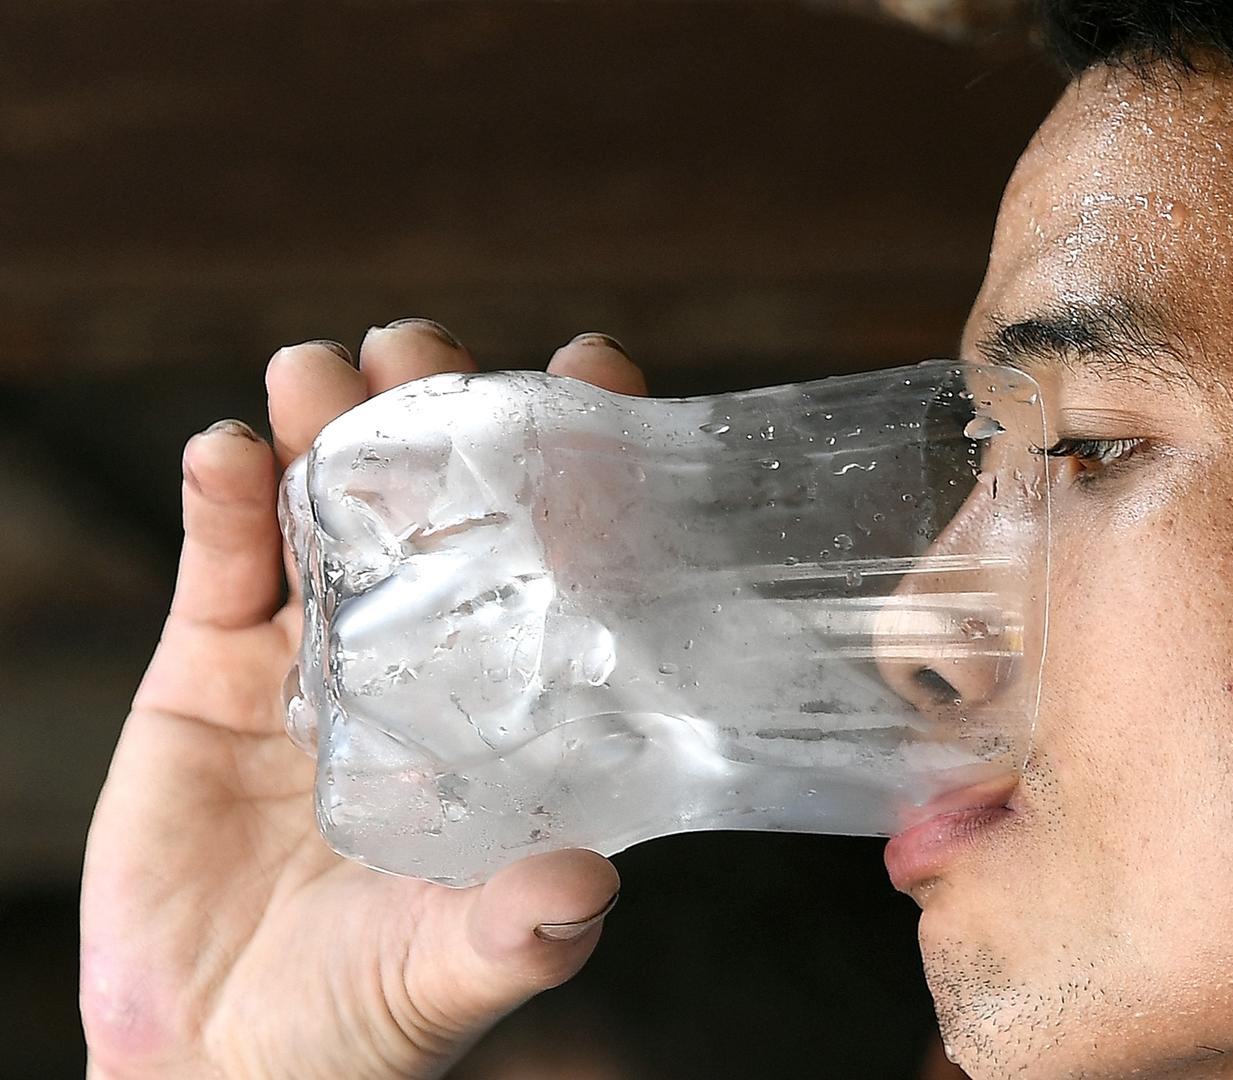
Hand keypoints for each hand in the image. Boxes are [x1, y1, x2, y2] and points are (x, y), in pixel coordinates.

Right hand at [79, 324, 649, 1078]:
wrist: (213, 1057)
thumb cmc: (364, 1015)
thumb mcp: (457, 968)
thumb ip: (519, 928)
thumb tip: (588, 887)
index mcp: (512, 706)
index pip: (563, 558)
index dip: (580, 463)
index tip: (593, 371)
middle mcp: (428, 658)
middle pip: (439, 505)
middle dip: (435, 413)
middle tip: (425, 354)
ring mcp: (318, 654)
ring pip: (329, 510)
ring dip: (327, 428)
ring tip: (324, 375)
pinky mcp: (212, 669)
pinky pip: (220, 564)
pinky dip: (224, 502)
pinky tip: (230, 455)